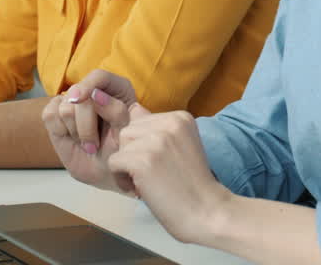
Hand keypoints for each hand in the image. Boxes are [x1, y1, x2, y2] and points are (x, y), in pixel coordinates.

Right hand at [42, 70, 139, 192]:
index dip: (89, 86)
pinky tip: (74, 140)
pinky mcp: (56, 113)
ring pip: (65, 107)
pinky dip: (61, 131)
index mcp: (116, 89)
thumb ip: (117, 111)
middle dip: (86, 125)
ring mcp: (73, 101)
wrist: (108, 170)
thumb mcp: (126, 133)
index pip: (99, 78)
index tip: (81, 99)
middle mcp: (93, 91)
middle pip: (79, 93)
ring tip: (88, 143)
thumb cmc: (121, 150)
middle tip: (95, 145)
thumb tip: (95, 95)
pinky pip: (50, 114)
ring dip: (77, 132)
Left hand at [107, 107, 231, 244]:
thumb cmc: (192, 185)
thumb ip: (157, 128)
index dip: (144, 145)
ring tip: (147, 182)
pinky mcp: (142, 160)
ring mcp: (156, 140)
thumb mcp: (180, 145)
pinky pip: (113, 162)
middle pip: (128, 131)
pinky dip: (121, 180)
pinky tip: (140, 189)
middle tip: (153, 175)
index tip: (160, 163)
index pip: (141, 120)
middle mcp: (169, 123)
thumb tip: (133, 108)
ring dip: (126, 166)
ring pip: (119, 146)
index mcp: (181, 117)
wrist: (207, 213)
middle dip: (132, 154)